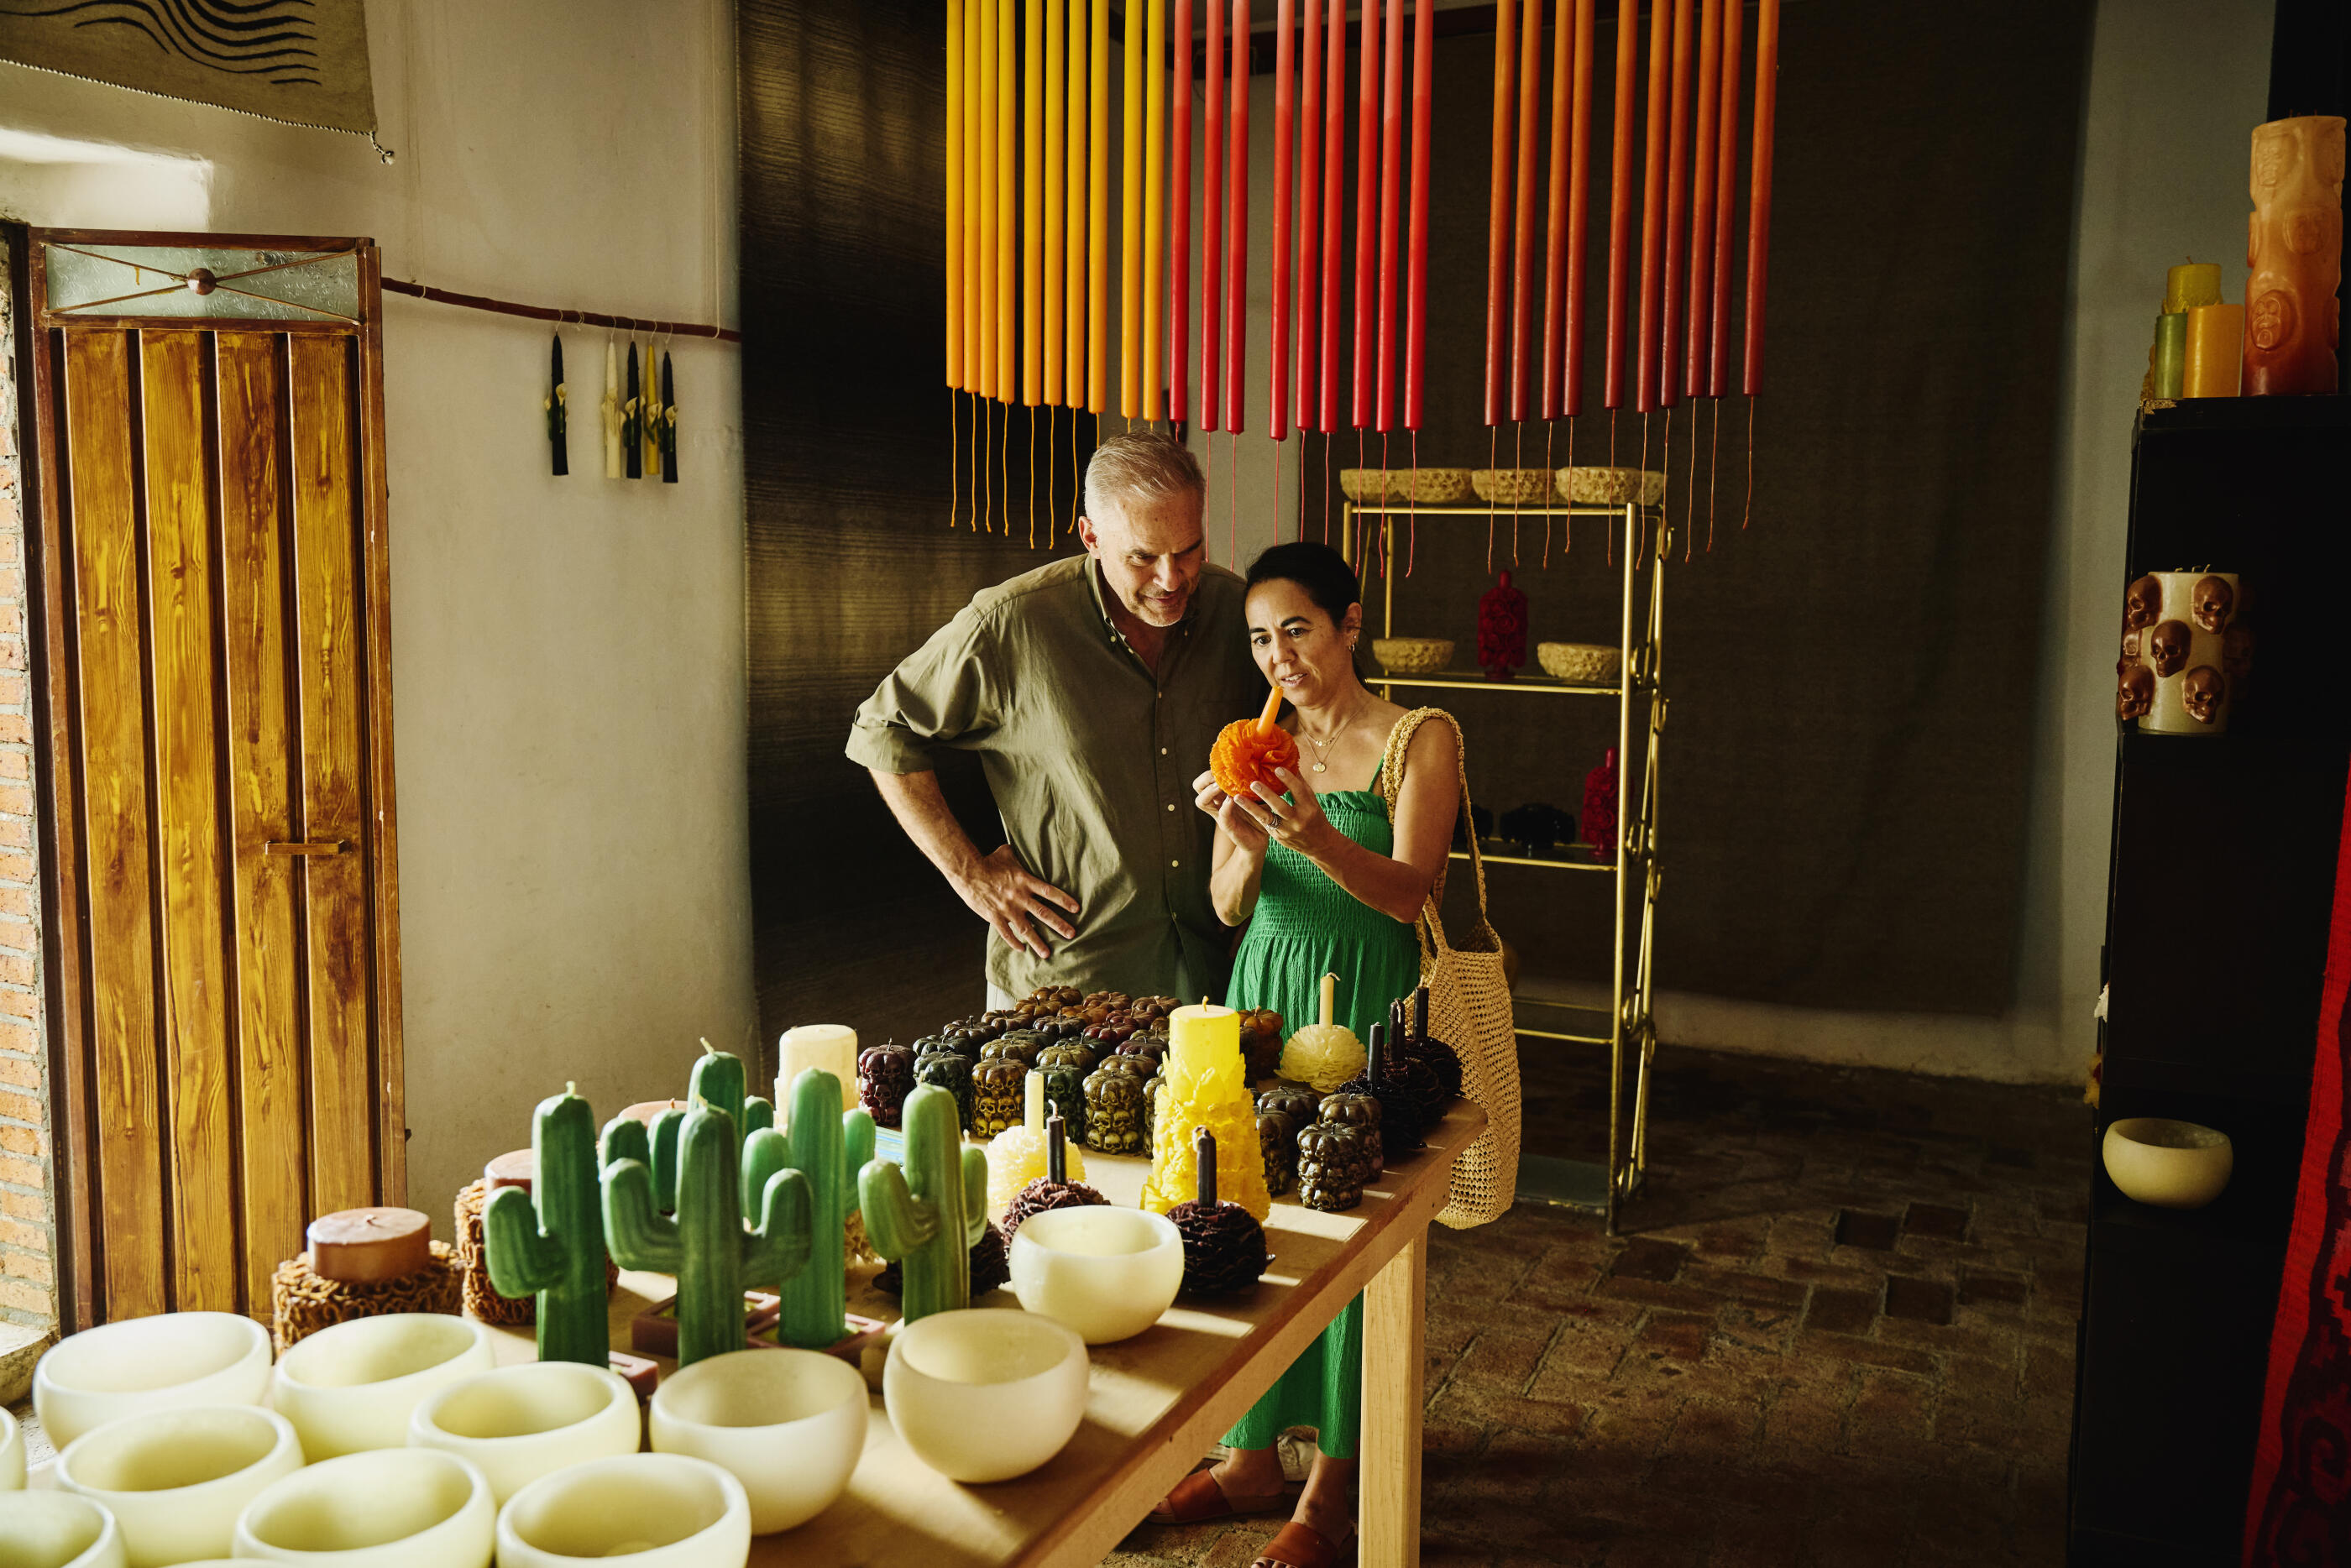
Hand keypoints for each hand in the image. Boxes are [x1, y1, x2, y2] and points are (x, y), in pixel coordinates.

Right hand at [953, 844, 1079, 957]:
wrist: (968, 872)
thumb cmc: (988, 861)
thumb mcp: (1007, 853)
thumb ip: (1018, 855)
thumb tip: (1022, 848)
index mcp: (1025, 881)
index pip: (1050, 892)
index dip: (1064, 901)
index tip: (1076, 909)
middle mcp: (1019, 897)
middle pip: (1043, 914)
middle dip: (1059, 925)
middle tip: (1072, 934)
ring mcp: (1007, 909)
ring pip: (1026, 929)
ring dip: (1038, 942)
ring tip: (1047, 954)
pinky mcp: (994, 917)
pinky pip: (1006, 933)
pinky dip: (1014, 943)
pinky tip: (1022, 950)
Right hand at [1194, 770, 1268, 855]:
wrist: (1264, 835)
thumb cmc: (1259, 810)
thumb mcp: (1256, 791)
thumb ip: (1253, 779)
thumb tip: (1261, 757)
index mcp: (1222, 792)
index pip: (1206, 777)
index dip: (1209, 770)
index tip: (1222, 764)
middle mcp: (1217, 802)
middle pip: (1198, 787)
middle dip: (1205, 778)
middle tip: (1217, 774)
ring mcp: (1220, 814)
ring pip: (1201, 801)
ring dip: (1209, 791)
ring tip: (1220, 786)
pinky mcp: (1228, 827)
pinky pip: (1221, 816)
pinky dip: (1225, 807)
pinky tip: (1232, 800)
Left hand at [1242, 768, 1335, 857]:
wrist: (1316, 844)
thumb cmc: (1313, 816)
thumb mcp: (1311, 801)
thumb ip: (1300, 784)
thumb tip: (1289, 763)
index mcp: (1309, 808)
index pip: (1299, 792)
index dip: (1289, 780)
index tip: (1277, 768)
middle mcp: (1298, 820)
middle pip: (1281, 807)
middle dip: (1267, 795)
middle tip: (1253, 783)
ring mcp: (1287, 830)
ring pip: (1267, 818)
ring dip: (1251, 808)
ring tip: (1237, 797)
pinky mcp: (1278, 837)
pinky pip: (1264, 824)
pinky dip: (1253, 814)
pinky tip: (1243, 805)